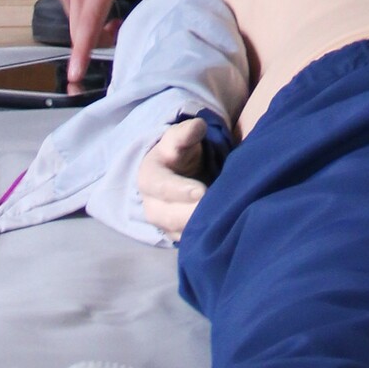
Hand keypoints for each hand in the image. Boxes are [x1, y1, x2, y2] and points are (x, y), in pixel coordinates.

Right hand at [138, 117, 210, 241]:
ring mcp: (162, 222)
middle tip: (215, 211)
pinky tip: (219, 232)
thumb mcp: (181, 137)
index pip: (161, 186)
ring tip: (219, 222)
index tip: (202, 191)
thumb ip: (187, 132)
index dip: (180, 190)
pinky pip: (186, 241)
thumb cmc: (180, 151)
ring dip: (197, 229)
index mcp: (149, 177)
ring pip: (177, 232)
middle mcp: (151, 204)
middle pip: (167, 215)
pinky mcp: (175, 233)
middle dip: (190, 215)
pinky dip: (201, 239)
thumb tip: (198, 126)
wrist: (179, 170)